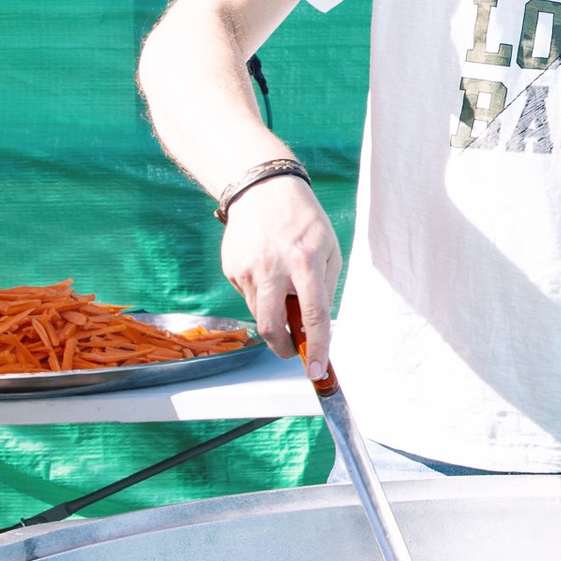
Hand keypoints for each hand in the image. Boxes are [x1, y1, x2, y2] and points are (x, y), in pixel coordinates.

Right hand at [220, 176, 341, 374]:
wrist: (262, 188)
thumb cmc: (303, 220)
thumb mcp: (328, 248)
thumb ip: (324, 287)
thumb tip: (315, 325)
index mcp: (305, 262)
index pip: (313, 315)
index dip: (317, 348)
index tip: (317, 371)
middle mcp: (273, 268)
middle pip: (274, 327)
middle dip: (284, 348)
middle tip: (294, 349)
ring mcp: (248, 269)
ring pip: (260, 314)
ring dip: (275, 315)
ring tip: (284, 288)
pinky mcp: (232, 269)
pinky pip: (249, 296)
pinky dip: (261, 295)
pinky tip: (267, 270)